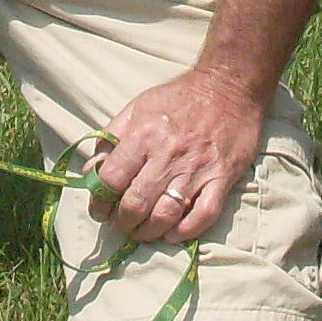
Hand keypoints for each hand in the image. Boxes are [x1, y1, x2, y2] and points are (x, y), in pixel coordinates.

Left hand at [88, 68, 265, 243]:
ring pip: (165, 216)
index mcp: (144, 135)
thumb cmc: (179, 98)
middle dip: (122, 223)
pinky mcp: (222, 177)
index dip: (99, 202)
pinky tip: (174, 233)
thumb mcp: (138, 107)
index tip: (100, 210)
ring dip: (149, 232)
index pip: (111, 180)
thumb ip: (111, 138)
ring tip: (144, 230)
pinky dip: (186, 232)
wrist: (229, 86)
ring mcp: (197, 168)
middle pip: (135, 205)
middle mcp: (168, 154)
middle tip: (122, 223)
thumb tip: (92, 172)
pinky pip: (204, 215)